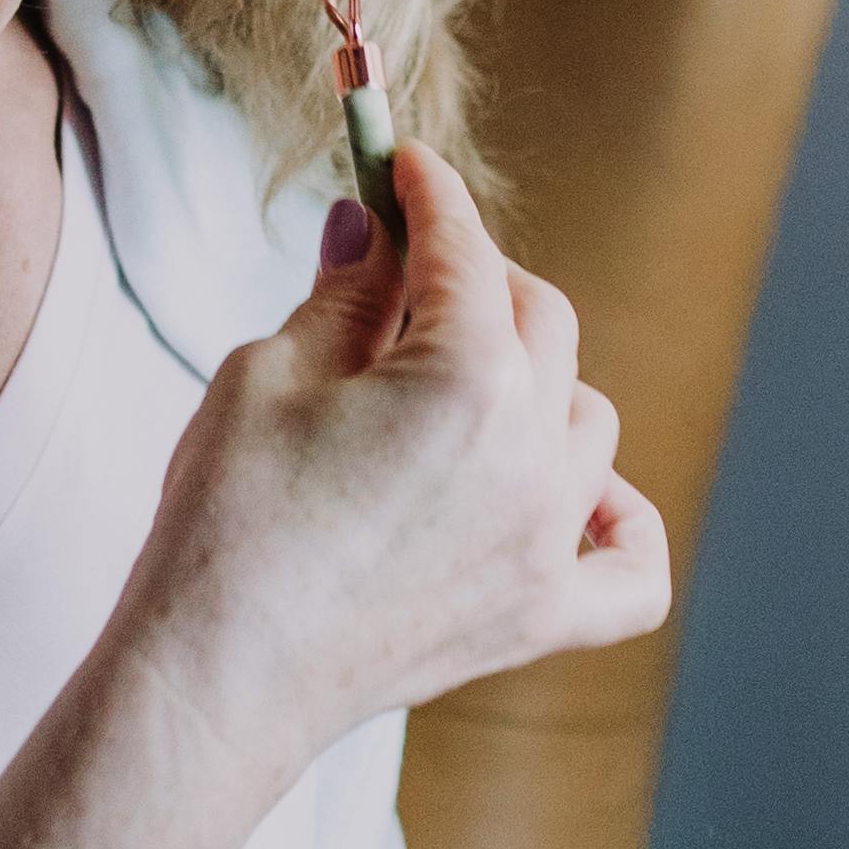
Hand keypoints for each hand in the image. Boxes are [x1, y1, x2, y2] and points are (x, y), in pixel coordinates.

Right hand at [126, 140, 670, 765]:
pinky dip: (619, 521)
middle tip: (413, 273)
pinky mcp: (538, 617)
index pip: (465, 251)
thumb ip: (346, 293)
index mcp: (469, 377)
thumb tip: (373, 227)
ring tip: (460, 385)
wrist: (215, 679)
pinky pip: (633, 565)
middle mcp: (535, 454)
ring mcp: (548, 542)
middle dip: (483, 278)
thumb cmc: (227, 523)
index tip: (403, 169)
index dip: (429, 195)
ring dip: (539, 383)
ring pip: (588, 421)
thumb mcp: (268, 374)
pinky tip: (580, 497)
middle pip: (544, 322)